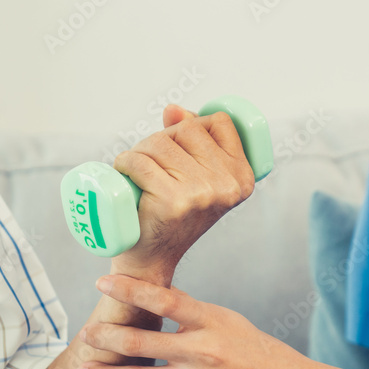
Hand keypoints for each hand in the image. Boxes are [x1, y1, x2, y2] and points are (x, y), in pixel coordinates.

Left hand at [75, 275, 323, 368]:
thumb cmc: (264, 355)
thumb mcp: (232, 323)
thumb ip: (194, 315)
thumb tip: (156, 299)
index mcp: (213, 320)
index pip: (163, 298)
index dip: (129, 289)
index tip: (101, 282)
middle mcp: (206, 350)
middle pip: (141, 340)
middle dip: (105, 338)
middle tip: (84, 335)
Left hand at [110, 105, 255, 281]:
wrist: (151, 258)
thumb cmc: (170, 214)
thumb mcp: (194, 174)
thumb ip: (190, 137)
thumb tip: (173, 110)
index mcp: (243, 177)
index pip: (219, 121)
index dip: (193, 126)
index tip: (180, 150)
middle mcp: (228, 186)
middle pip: (187, 129)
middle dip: (163, 140)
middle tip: (154, 168)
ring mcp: (201, 194)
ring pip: (160, 143)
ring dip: (141, 153)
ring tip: (140, 176)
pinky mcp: (172, 201)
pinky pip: (140, 161)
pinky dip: (125, 164)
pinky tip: (126, 177)